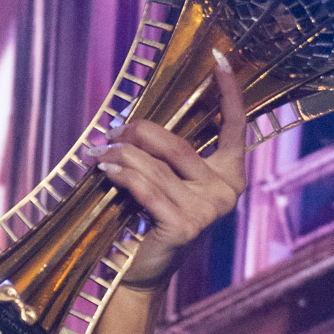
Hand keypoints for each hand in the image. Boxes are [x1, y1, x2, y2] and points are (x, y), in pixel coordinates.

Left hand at [96, 47, 247, 291]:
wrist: (140, 274)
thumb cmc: (150, 223)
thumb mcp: (165, 183)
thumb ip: (163, 155)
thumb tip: (132, 123)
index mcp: (229, 174)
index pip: (234, 126)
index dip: (227, 92)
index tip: (219, 60)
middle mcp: (225, 191)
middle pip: (177, 143)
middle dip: (140, 132)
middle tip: (112, 131)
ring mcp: (207, 209)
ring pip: (155, 165)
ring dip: (120, 155)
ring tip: (99, 153)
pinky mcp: (184, 225)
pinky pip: (145, 186)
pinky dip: (121, 174)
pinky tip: (105, 169)